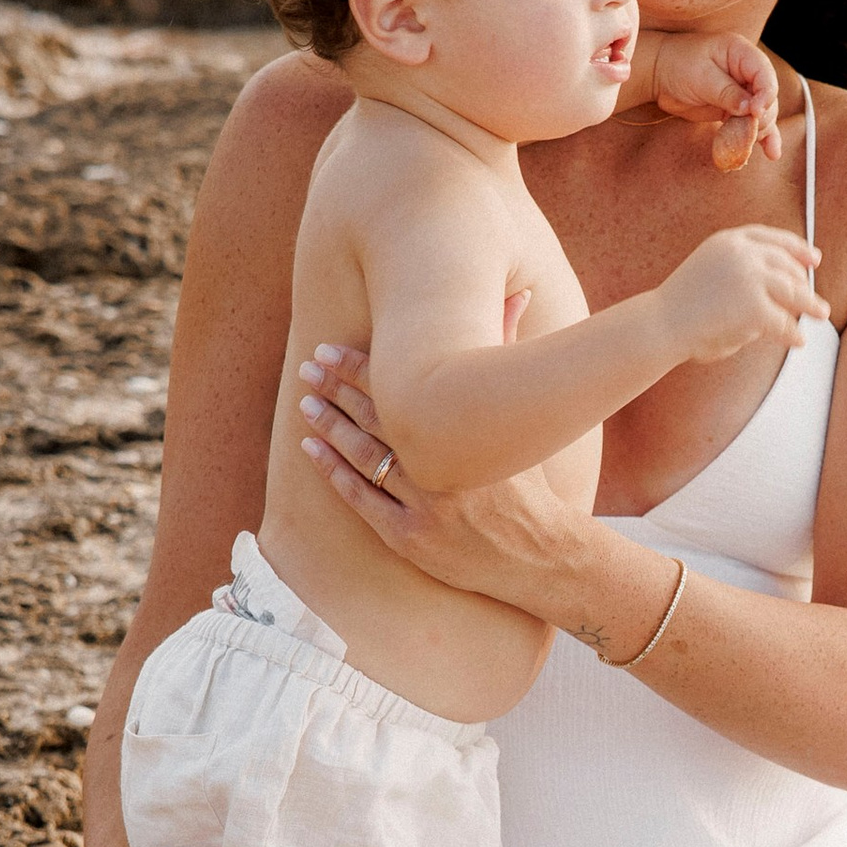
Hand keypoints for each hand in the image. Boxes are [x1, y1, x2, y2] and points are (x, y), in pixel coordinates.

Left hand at [297, 345, 587, 608]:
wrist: (541, 553)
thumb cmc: (529, 480)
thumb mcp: (521, 417)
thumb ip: (508, 352)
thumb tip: (519, 293)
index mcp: (464, 433)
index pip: (400, 390)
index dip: (360, 369)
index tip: (329, 349)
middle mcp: (441, 468)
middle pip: (376, 420)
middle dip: (337, 391)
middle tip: (307, 367)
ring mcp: (423, 507)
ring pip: (364, 458)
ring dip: (330, 428)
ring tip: (305, 403)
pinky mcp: (410, 539)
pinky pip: (363, 501)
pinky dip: (336, 474)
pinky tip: (313, 451)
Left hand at [649, 30, 781, 171]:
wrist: (660, 74)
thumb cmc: (678, 65)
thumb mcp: (701, 76)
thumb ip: (727, 93)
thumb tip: (750, 110)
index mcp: (742, 54)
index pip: (765, 75)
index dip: (765, 95)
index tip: (755, 113)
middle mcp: (747, 72)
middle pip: (768, 97)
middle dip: (761, 116)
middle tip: (749, 130)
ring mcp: (743, 92)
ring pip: (763, 114)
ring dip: (761, 131)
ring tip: (757, 146)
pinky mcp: (736, 110)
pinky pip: (753, 124)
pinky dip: (762, 137)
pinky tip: (772, 152)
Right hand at [654, 226, 825, 364]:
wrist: (661, 324)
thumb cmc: (681, 305)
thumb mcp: (711, 269)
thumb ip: (741, 270)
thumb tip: (780, 286)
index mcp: (729, 240)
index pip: (772, 238)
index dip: (797, 248)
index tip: (813, 258)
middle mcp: (743, 253)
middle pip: (788, 265)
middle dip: (804, 283)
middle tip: (816, 300)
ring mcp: (751, 278)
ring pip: (793, 291)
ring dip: (810, 305)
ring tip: (821, 314)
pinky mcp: (756, 307)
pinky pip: (783, 322)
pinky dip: (792, 333)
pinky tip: (797, 340)